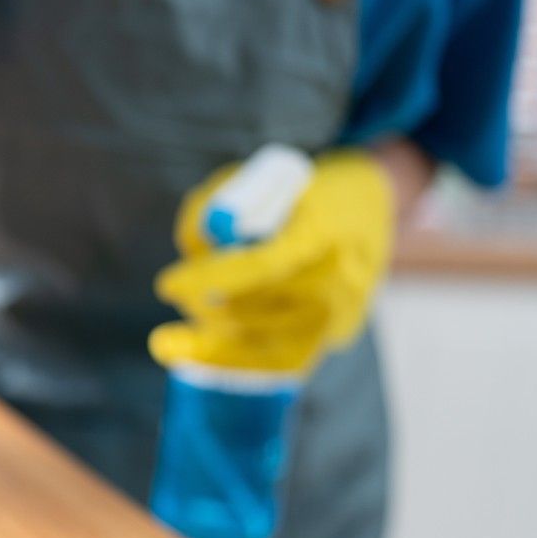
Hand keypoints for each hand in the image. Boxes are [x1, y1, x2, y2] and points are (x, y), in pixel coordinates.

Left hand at [150, 149, 393, 375]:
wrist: (370, 202)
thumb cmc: (301, 189)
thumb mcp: (255, 178)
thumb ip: (215, 207)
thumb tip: (193, 247)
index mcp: (322, 229)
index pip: (261, 263)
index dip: (210, 277)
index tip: (166, 285)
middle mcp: (339, 275)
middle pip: (255, 306)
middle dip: (202, 304)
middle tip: (178, 292)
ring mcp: (343, 308)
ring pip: (261, 338)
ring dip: (217, 328)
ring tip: (199, 306)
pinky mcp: (341, 330)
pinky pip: (280, 359)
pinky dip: (236, 356)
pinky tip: (199, 349)